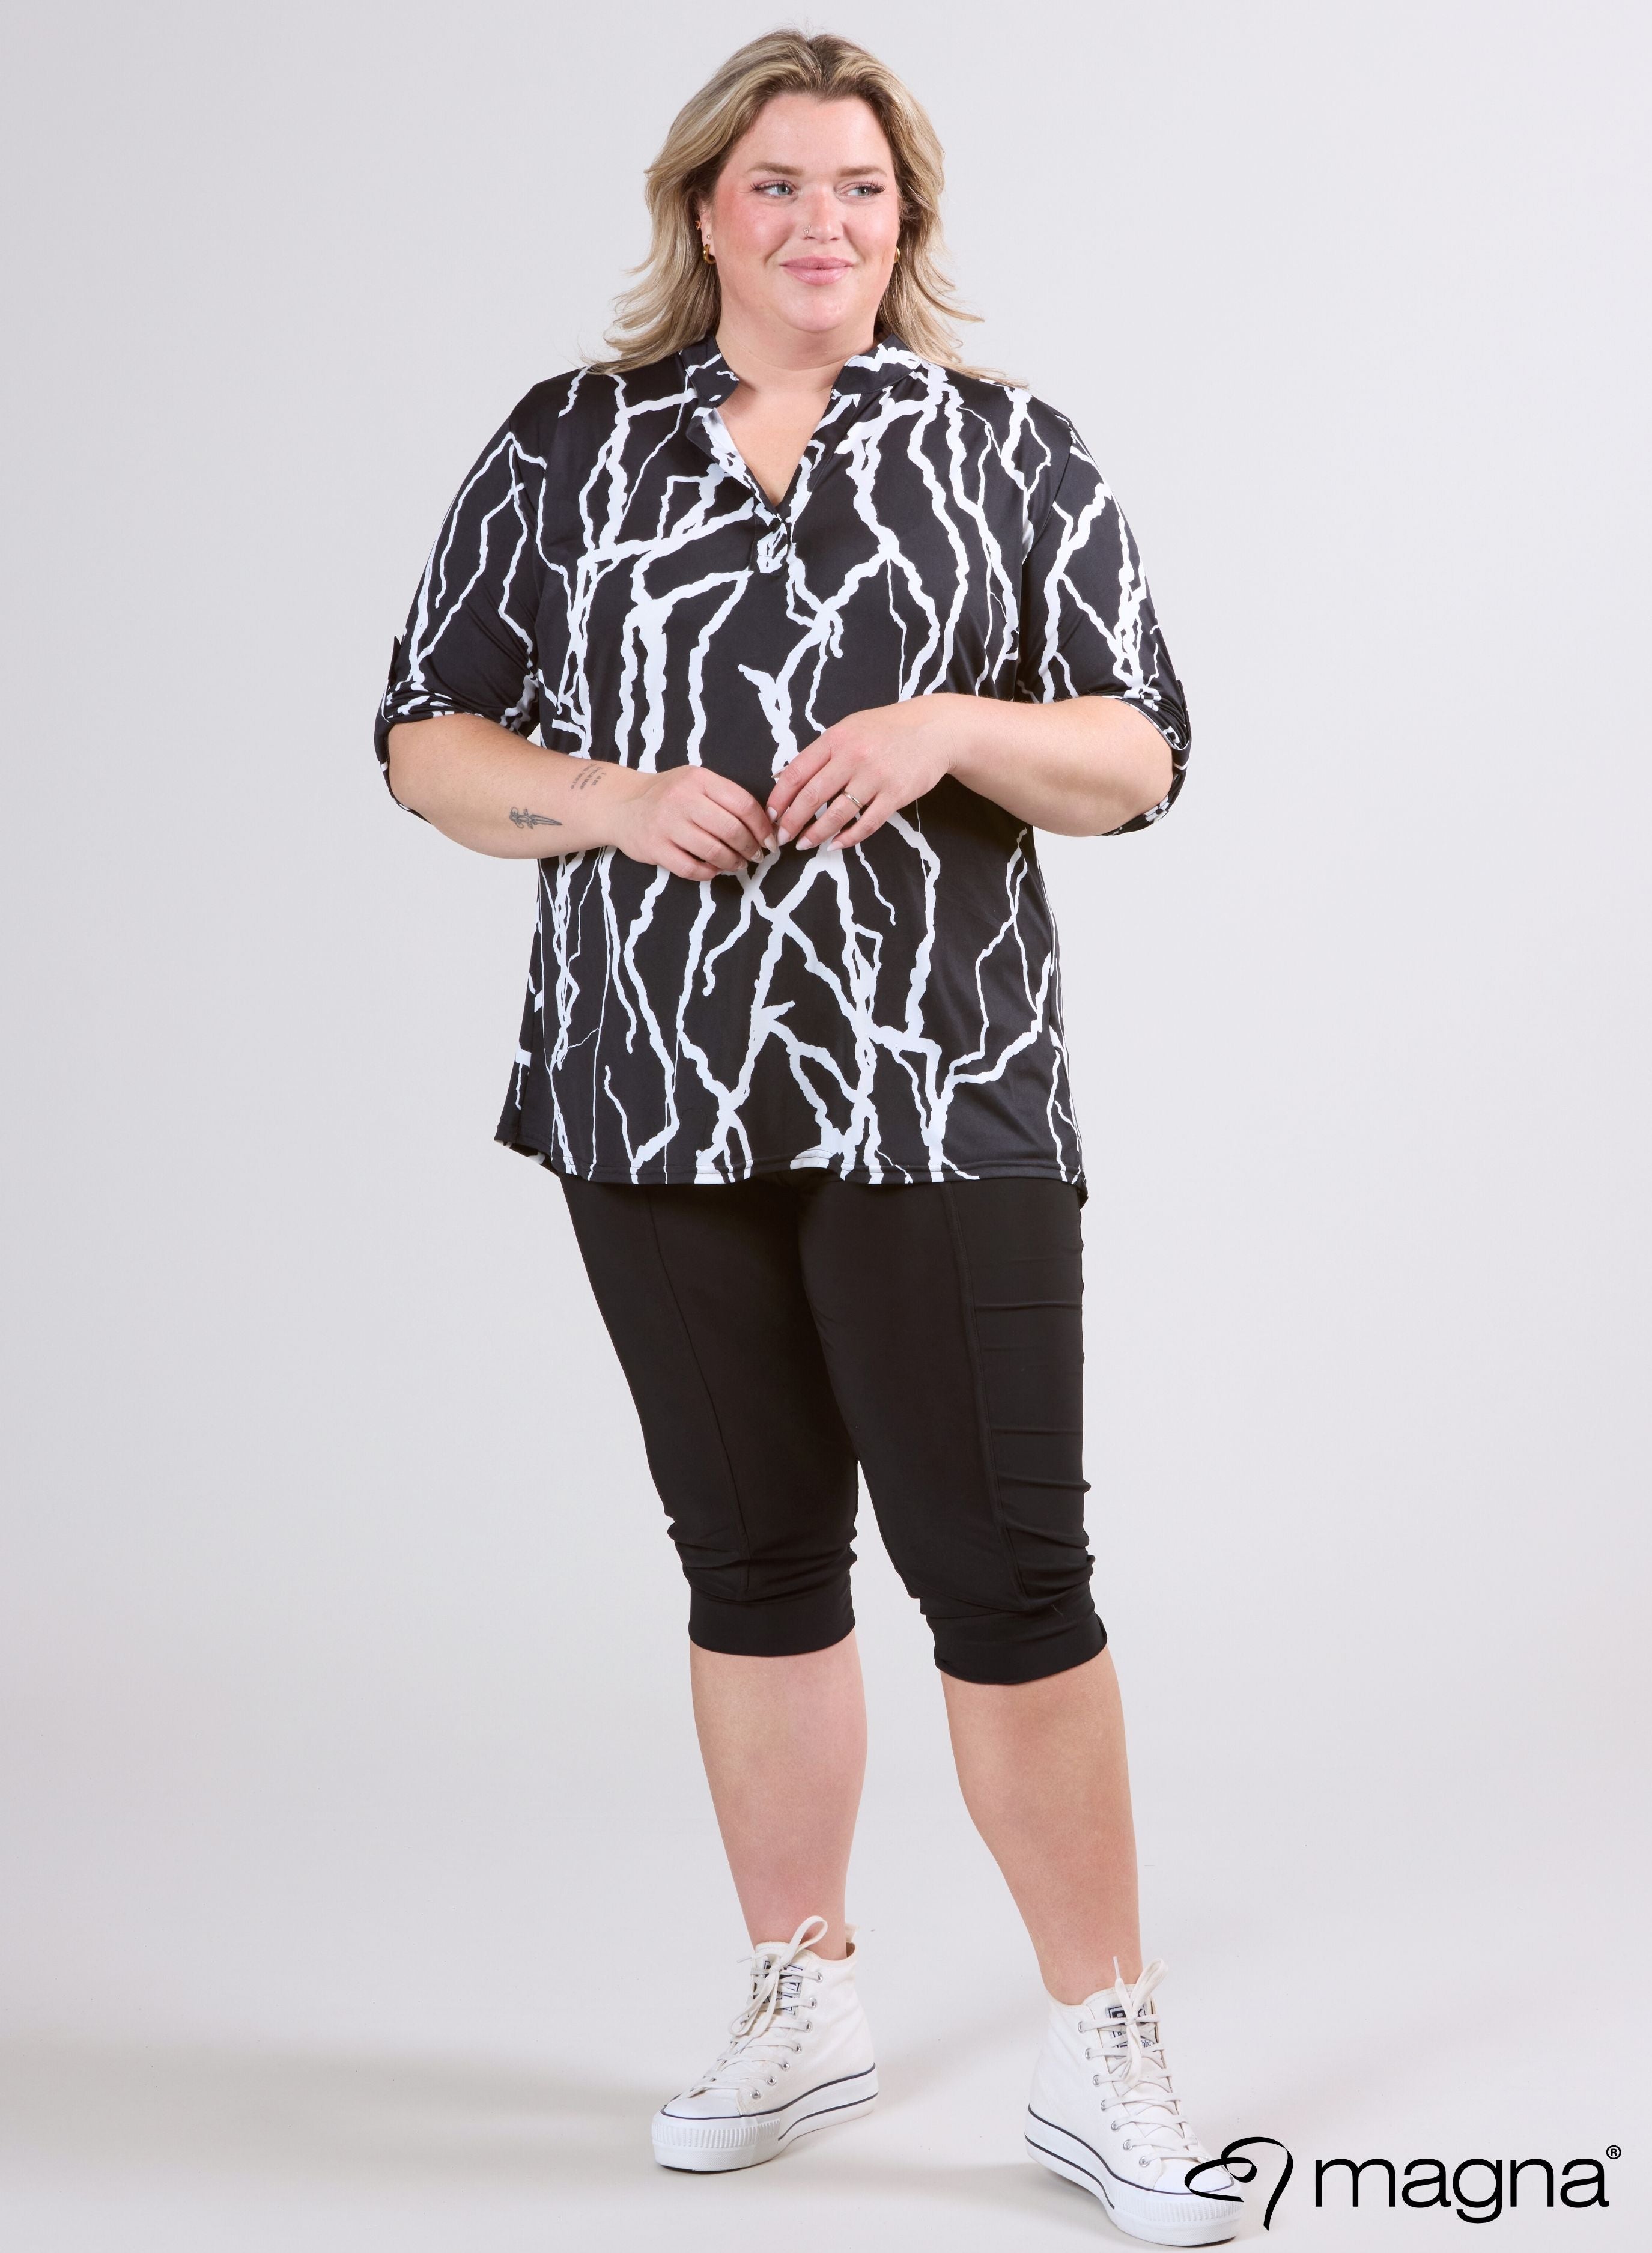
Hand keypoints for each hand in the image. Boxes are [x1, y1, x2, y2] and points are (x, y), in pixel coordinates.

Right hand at [609, 766, 777, 880]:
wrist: (623, 805)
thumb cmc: (669, 795)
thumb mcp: (695, 782)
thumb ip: (725, 797)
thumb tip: (764, 824)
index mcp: (698, 779)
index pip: (743, 804)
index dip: (762, 826)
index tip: (769, 840)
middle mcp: (682, 799)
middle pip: (731, 830)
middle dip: (751, 847)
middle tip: (756, 855)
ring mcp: (666, 825)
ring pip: (713, 851)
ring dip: (733, 863)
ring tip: (739, 864)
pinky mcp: (655, 848)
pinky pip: (691, 868)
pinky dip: (709, 873)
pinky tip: (714, 870)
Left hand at [766, 696, 971, 850]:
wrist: (934, 729)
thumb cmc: (887, 730)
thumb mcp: (850, 729)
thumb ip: (822, 752)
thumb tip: (786, 777)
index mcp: (836, 738)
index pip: (797, 771)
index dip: (780, 797)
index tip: (771, 814)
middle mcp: (853, 756)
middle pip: (812, 796)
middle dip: (791, 821)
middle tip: (781, 837)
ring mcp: (876, 776)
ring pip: (837, 814)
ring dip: (816, 834)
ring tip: (804, 844)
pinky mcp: (896, 794)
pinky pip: (867, 822)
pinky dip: (848, 837)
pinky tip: (836, 844)